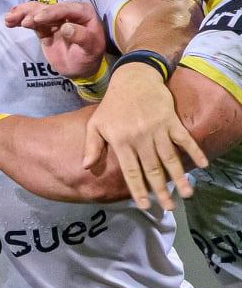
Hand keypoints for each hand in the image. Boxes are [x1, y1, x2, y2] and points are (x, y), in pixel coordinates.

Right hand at [4, 0, 106, 79]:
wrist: (81, 68)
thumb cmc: (89, 57)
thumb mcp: (91, 49)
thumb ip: (81, 37)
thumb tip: (65, 27)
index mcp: (83, 13)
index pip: (65, 9)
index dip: (51, 12)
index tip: (37, 19)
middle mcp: (68, 12)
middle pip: (48, 8)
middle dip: (33, 13)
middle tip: (21, 22)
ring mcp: (55, 19)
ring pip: (37, 11)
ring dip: (22, 14)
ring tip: (9, 19)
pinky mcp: (44, 27)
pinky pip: (31, 21)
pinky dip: (20, 19)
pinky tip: (9, 21)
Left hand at [84, 64, 205, 210]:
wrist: (133, 79)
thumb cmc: (112, 105)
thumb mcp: (95, 124)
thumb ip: (92, 146)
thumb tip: (85, 167)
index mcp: (121, 142)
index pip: (131, 172)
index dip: (139, 190)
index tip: (146, 206)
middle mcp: (140, 139)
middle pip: (152, 170)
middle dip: (161, 190)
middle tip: (169, 207)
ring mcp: (157, 130)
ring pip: (170, 158)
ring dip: (179, 177)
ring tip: (187, 194)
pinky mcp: (171, 121)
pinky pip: (184, 139)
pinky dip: (194, 151)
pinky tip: (202, 165)